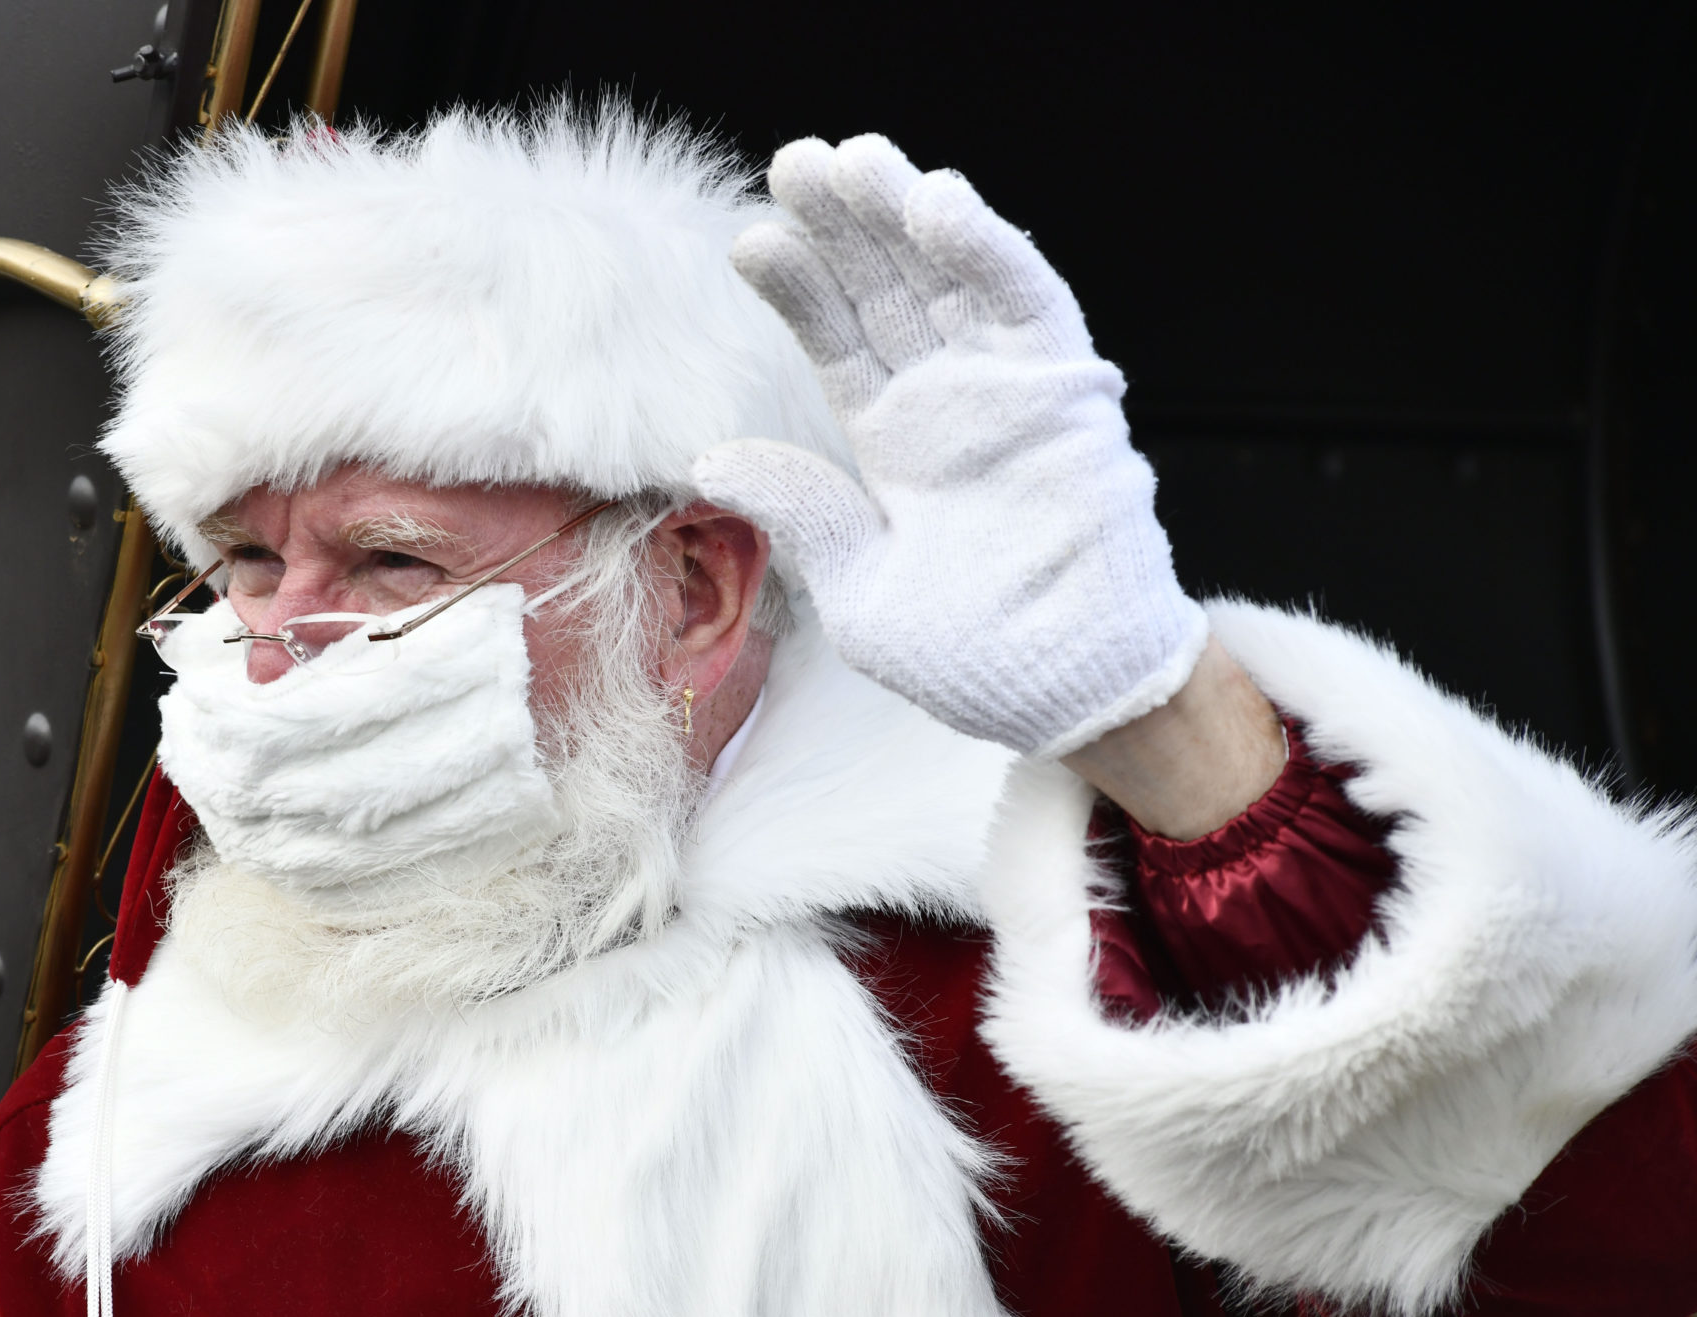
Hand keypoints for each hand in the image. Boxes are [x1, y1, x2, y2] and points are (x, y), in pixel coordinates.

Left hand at [692, 135, 1207, 758]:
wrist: (1068, 693)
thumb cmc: (973, 660)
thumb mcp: (859, 595)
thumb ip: (803, 516)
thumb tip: (710, 459)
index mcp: (894, 446)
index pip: (839, 344)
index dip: (800, 289)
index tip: (752, 239)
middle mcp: (948, 403)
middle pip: (886, 292)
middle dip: (843, 227)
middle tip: (796, 163)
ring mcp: (1007, 390)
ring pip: (950, 279)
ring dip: (904, 216)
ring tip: (852, 162)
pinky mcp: (1067, 392)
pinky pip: (1028, 303)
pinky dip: (986, 250)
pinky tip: (936, 205)